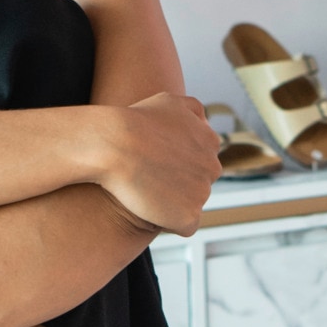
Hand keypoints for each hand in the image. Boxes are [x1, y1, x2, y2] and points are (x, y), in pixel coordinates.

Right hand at [98, 92, 220, 236]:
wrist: (114, 144)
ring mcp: (202, 193)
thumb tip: (206, 123)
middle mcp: (212, 167)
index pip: (199, 160)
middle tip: (147, 179)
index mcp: (210, 141)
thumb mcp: (170, 101)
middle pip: (197, 183)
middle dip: (177, 184)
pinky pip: (184, 225)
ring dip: (171, 202)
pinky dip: (169, 222)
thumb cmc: (134, 120)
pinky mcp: (188, 216)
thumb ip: (193, 111)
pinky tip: (149, 210)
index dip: (174, 164)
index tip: (154, 163)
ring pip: (190, 204)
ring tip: (144, 193)